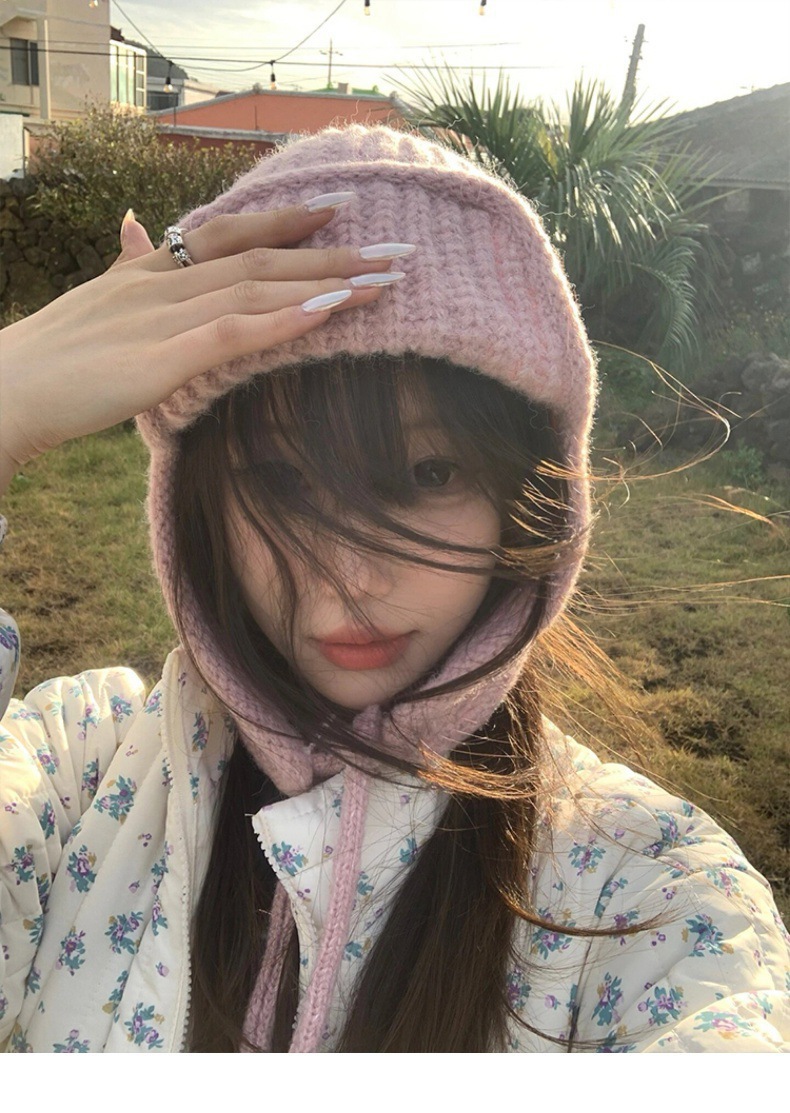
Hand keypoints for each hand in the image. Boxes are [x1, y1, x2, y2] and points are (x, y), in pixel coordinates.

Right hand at [0, 201, 396, 473]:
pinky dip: (285, 319)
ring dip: (326, 281)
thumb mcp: (93, 303)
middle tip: (395, 251)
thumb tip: (137, 228)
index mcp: (146, 273)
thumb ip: (127, 269)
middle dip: (332, 252)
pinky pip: (233, 333)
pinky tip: (331, 311)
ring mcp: (161, 319)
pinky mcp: (160, 360)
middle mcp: (161, 284)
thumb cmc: (48, 361)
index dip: (285, 221)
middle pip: (259, 258)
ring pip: (257, 288)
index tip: (336, 210)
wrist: (3, 392)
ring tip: (384, 280)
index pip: (226, 234)